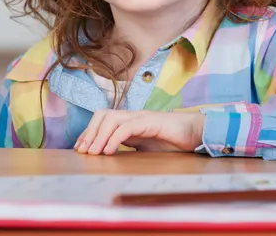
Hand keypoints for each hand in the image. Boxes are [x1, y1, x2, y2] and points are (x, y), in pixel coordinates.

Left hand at [74, 110, 205, 154]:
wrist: (195, 132)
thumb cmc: (173, 141)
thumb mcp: (146, 149)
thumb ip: (131, 151)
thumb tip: (111, 162)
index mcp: (130, 122)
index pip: (103, 119)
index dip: (89, 132)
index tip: (80, 149)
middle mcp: (133, 116)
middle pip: (103, 114)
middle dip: (89, 132)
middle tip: (83, 152)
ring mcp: (141, 117)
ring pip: (111, 118)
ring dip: (98, 135)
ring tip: (93, 153)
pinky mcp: (150, 121)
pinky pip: (127, 127)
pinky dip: (114, 138)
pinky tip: (110, 151)